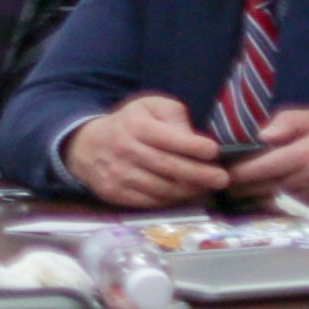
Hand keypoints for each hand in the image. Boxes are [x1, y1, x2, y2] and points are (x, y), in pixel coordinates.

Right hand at [64, 94, 234, 206]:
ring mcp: (119, 175)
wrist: (85, 146)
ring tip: (206, 188)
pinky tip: (184, 194)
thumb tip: (193, 136)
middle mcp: (125, 150)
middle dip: (200, 174)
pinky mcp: (116, 193)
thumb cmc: (129, 124)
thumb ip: (174, 115)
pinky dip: (172, 200)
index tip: (214, 151)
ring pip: (163, 188)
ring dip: (189, 191)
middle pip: (170, 167)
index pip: (169, 139)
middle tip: (222, 179)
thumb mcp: (148, 107)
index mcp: (135, 126)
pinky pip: (151, 201)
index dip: (194, 146)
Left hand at [222, 106, 308, 206]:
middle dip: (243, 188)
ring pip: (278, 199)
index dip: (240, 172)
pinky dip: (277, 203)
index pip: (263, 167)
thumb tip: (262, 136)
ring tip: (239, 193)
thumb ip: (286, 122)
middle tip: (225, 185)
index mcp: (306, 153)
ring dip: (257, 197)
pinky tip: (264, 199)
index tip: (225, 173)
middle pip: (266, 187)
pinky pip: (293, 207)